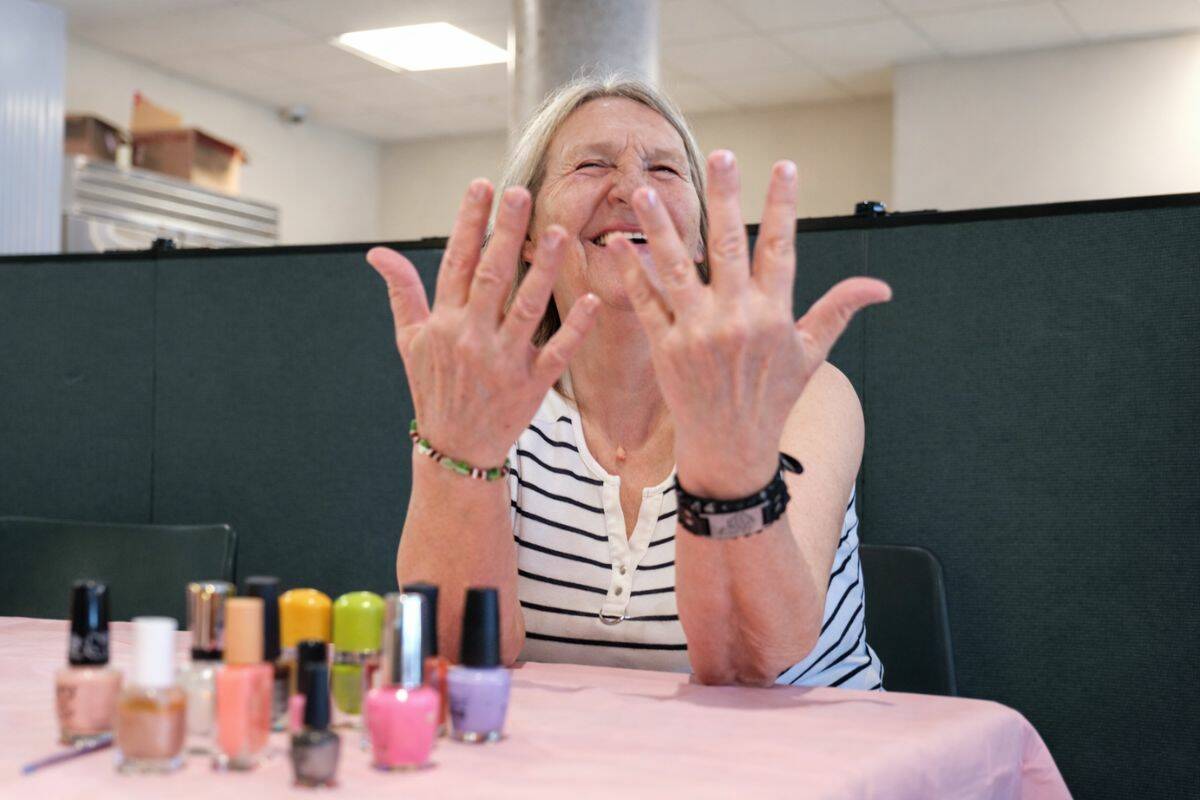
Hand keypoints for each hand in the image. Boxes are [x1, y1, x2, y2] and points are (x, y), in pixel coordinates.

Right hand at [367, 180, 599, 466]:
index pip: (456, 261)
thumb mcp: (410, 341)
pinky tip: (591, 300)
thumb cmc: (434, 388)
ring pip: (527, 308)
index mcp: (445, 322)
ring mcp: (504, 361)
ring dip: (544, 270)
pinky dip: (575, 328)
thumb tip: (378, 253)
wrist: (455, 448)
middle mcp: (473, 337)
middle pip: (492, 276)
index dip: (469, 222)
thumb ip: (402, 292)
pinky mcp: (532, 385)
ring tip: (559, 233)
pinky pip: (557, 352)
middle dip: (506, 233)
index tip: (482, 186)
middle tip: (522, 193)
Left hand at [613, 151, 891, 497]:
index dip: (783, 205)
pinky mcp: (666, 348)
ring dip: (660, 227)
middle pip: (729, 245)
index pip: (781, 247)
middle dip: (724, 196)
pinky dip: (632, 274)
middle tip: (718, 155)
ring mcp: (698, 332)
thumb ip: (838, 311)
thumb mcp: (811, 355)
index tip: (784, 166)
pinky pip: (647, 303)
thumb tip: (881, 288)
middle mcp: (736, 318)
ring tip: (645, 190)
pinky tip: (619, 244)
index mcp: (774, 314)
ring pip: (676, 268)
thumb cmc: (772, 398)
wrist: (732, 447)